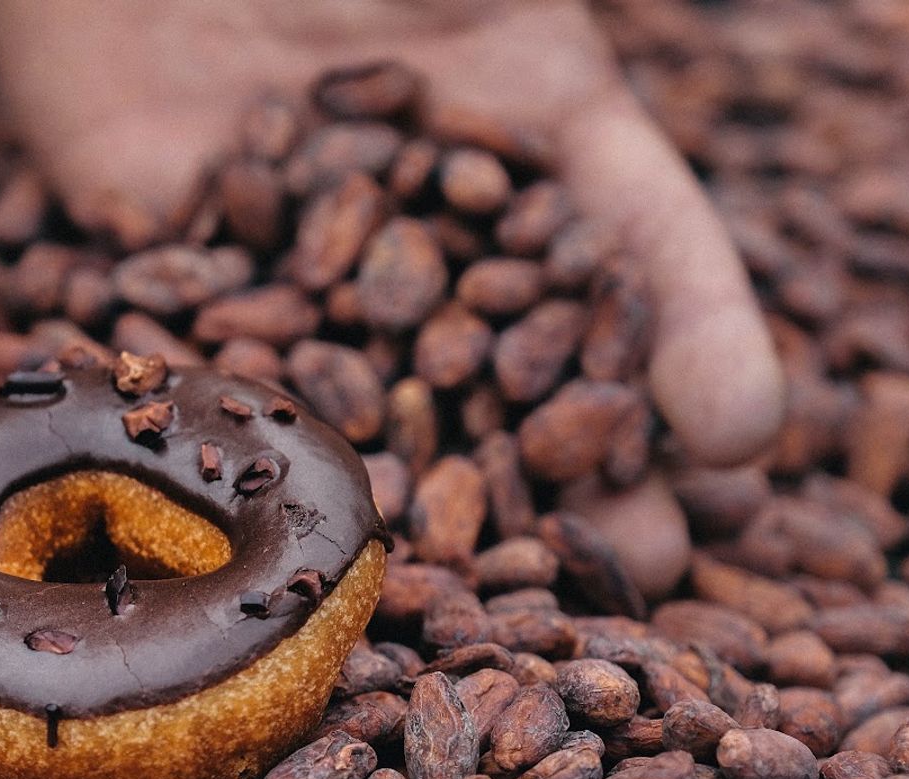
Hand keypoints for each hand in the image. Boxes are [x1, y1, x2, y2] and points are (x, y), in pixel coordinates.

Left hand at [0, 0, 784, 594]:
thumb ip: (547, 60)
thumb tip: (641, 151)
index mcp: (530, 128)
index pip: (636, 238)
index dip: (690, 331)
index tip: (734, 431)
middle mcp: (426, 213)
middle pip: (524, 347)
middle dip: (579, 455)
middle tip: (643, 562)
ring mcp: (302, 252)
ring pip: (383, 386)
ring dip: (440, 490)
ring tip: (492, 587)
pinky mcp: (174, 264)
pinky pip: (213, 359)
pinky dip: (247, 446)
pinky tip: (289, 532)